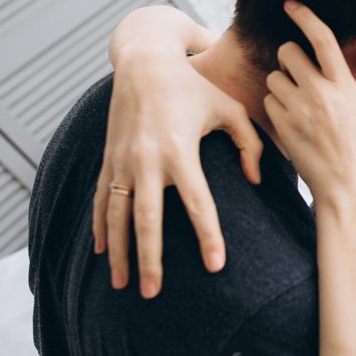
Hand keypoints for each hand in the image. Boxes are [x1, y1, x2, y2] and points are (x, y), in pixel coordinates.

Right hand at [93, 45, 262, 297]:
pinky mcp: (108, 158)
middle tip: (154, 292)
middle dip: (149, 258)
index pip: (197, 202)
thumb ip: (250, 144)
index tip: (216, 266)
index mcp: (180, 149)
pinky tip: (102, 252)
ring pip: (116, 215)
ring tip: (122, 284)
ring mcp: (122, 160)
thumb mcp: (229, 108)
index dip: (208, 235)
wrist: (144, 62)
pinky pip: (101, 199)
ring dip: (119, 252)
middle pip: (147, 219)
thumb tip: (255, 180)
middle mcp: (146, 159)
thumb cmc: (194, 87)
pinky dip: (100, 227)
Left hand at [264, 1, 355, 205]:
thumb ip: (337, 84)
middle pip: (288, 52)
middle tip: (295, 75)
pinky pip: (269, 102)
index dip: (305, 16)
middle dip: (287, 59)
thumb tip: (318, 63)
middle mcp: (322, 90)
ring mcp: (301, 107)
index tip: (290, 4)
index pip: (322, 37)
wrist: (349, 185)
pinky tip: (292, 125)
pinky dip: (276, 109)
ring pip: (274, 78)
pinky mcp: (284, 125)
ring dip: (280, 88)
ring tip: (298, 109)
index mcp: (345, 83)